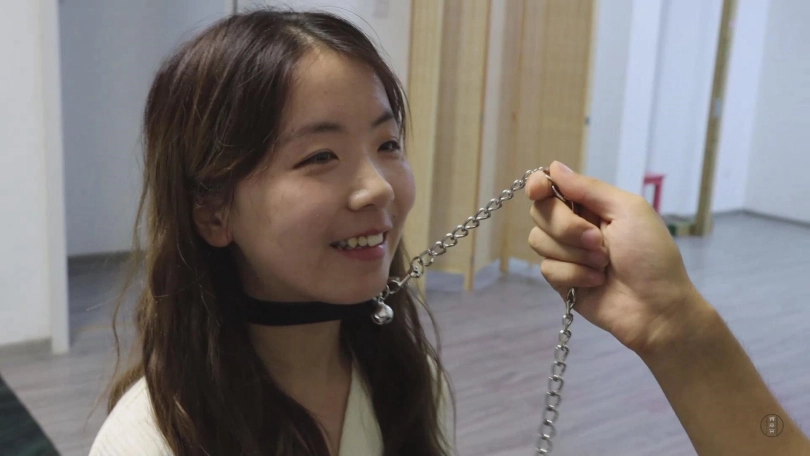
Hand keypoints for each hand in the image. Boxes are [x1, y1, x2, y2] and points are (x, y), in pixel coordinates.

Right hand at [525, 161, 713, 355]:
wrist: (657, 307)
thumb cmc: (652, 255)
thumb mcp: (629, 210)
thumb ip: (589, 188)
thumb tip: (554, 167)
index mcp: (590, 204)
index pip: (549, 187)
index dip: (538, 186)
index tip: (540, 190)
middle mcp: (573, 225)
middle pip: (539, 212)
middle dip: (566, 226)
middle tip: (598, 240)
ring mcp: (565, 254)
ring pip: (539, 241)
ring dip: (574, 253)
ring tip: (604, 264)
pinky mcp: (561, 280)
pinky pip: (547, 269)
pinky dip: (574, 274)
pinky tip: (596, 281)